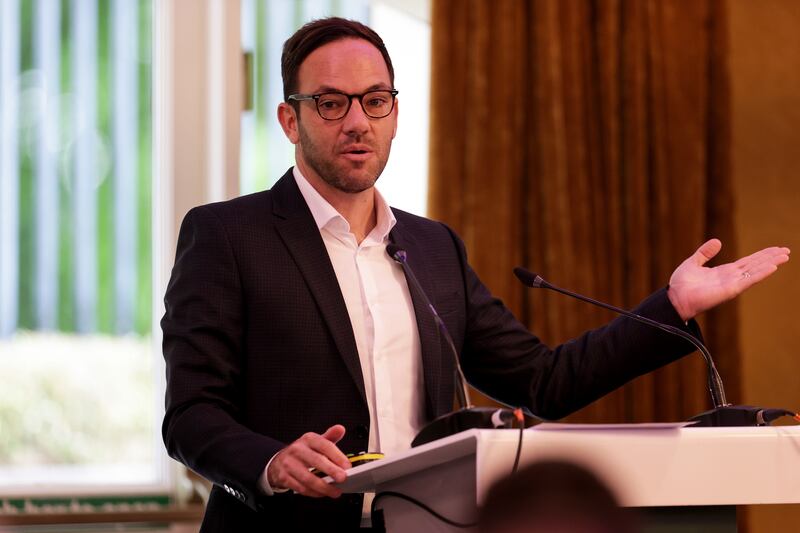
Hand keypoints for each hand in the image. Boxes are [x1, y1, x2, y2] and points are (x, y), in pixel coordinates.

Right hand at [266, 425, 350, 497]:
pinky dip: (314, 493)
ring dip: (324, 487)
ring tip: (335, 491)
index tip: (347, 466)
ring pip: (308, 478)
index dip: (337, 456)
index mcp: (308, 439)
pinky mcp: (284, 477)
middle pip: (316, 461)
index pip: (324, 445)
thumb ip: (330, 436)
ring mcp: (289, 464)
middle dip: (331, 471)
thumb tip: (340, 429)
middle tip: (343, 478)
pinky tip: (322, 493)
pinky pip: (301, 488)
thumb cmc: (302, 452)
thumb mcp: (315, 441)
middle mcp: (297, 450)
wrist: (279, 461)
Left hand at [667, 238, 789, 320]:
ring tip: (785, 256)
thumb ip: (705, 253)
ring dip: (770, 263)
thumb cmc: (681, 284)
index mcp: (724, 272)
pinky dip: (760, 274)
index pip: (747, 262)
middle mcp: (731, 278)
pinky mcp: (730, 290)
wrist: (675, 298)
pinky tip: (772, 267)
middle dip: (770, 258)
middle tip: (786, 251)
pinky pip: (748, 280)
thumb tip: (717, 241)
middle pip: (755, 265)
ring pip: (755, 271)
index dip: (761, 255)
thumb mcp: (693, 263)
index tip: (775, 249)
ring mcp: (732, 284)